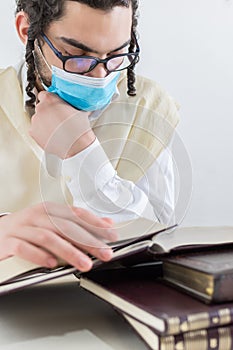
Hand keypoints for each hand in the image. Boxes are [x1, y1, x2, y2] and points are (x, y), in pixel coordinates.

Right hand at [0, 202, 117, 271]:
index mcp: (49, 209)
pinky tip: (52, 264)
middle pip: (66, 226)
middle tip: (103, 253)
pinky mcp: (9, 241)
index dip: (95, 224)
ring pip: (48, 237)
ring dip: (69, 251)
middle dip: (88, 241)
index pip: (76, 214)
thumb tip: (106, 224)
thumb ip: (78, 223)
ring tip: (84, 263)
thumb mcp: (53, 221)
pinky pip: (25, 248)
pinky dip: (40, 256)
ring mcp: (22, 228)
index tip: (111, 235)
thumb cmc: (28, 227)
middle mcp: (37, 216)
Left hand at [29, 91, 95, 158]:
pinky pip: (35, 131)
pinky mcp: (33, 133)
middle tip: (57, 120)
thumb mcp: (78, 109)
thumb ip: (71, 104)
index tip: (53, 106)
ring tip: (56, 130)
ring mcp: (35, 121)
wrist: (76, 144)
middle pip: (41, 108)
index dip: (49, 101)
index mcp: (50, 99)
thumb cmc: (78, 128)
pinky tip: (51, 136)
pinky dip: (41, 133)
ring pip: (38, 120)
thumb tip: (73, 105)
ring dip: (44, 123)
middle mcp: (40, 108)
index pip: (44, 95)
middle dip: (48, 113)